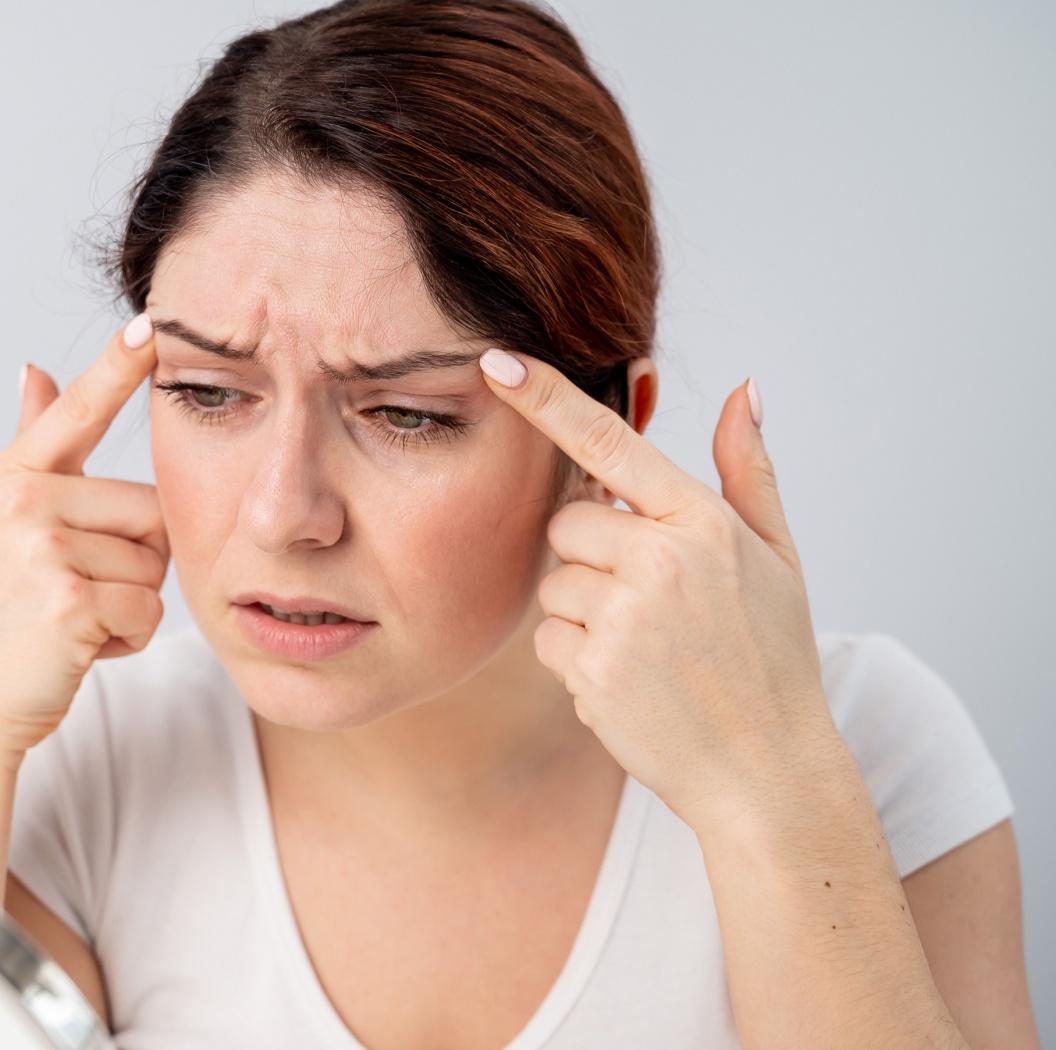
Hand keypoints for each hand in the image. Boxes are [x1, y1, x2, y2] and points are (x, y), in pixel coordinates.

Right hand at [0, 314, 168, 755]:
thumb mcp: (4, 521)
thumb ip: (30, 443)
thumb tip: (32, 369)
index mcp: (13, 476)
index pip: (77, 411)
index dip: (118, 366)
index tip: (152, 323)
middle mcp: (22, 501)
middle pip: (153, 511)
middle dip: (133, 563)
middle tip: (72, 593)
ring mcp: (42, 549)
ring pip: (157, 566)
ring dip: (130, 605)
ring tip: (71, 621)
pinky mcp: (68, 600)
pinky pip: (149, 609)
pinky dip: (128, 639)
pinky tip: (78, 648)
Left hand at [478, 349, 840, 828]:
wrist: (767, 771)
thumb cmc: (773, 658)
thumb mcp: (780, 558)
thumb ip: (749, 471)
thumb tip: (743, 388)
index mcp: (702, 522)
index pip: (608, 441)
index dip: (544, 397)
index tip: (495, 361)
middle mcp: (660, 560)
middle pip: (566, 524)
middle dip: (590, 556)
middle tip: (646, 601)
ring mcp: (623, 617)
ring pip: (553, 584)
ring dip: (583, 613)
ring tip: (647, 648)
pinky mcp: (592, 669)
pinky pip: (547, 640)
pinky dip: (576, 661)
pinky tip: (629, 681)